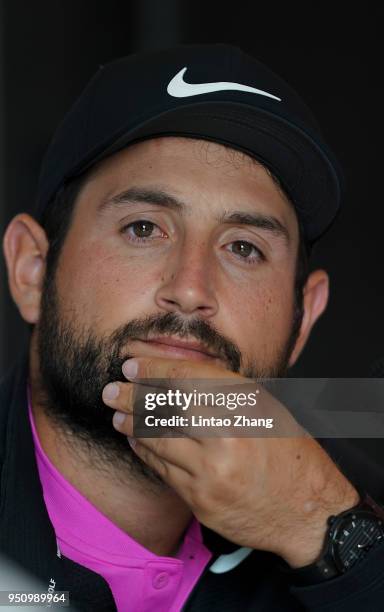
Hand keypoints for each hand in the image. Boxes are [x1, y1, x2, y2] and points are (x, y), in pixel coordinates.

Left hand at [102, 357, 358, 566]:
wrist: (309, 513)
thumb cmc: (292, 456)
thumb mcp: (268, 411)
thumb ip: (227, 394)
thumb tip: (181, 379)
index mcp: (247, 406)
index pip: (188, 378)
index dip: (155, 369)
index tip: (133, 365)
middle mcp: (227, 436)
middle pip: (166, 408)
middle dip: (133, 397)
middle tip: (112, 390)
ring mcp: (211, 471)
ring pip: (158, 440)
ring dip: (133, 425)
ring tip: (118, 414)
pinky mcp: (201, 500)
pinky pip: (163, 470)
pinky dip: (146, 452)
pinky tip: (136, 441)